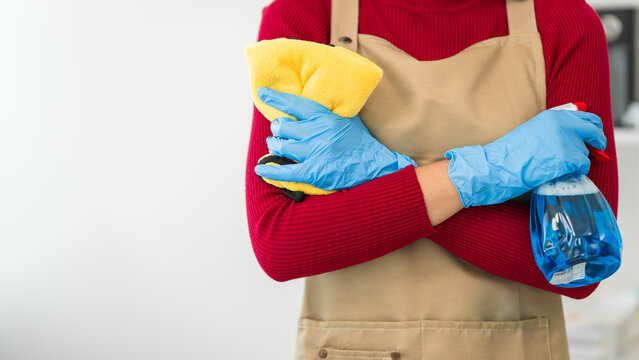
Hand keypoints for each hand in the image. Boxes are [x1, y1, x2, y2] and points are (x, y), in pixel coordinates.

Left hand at [254, 87, 416, 190]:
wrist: (375, 167)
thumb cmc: (360, 143)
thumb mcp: (345, 120)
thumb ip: (326, 114)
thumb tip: (305, 108)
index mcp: (325, 117)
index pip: (295, 104)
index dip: (276, 98)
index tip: (262, 93)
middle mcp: (317, 132)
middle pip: (282, 126)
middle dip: (278, 129)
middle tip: (281, 133)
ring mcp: (315, 152)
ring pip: (280, 146)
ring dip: (276, 147)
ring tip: (278, 147)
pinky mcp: (313, 171)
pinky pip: (284, 171)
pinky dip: (270, 171)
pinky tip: (260, 170)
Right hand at [445, 109, 606, 206]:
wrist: (498, 166)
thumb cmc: (509, 153)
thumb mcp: (532, 132)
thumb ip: (553, 130)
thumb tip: (574, 137)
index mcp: (553, 116)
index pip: (586, 117)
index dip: (592, 128)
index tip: (593, 137)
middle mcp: (562, 125)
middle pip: (594, 131)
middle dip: (597, 142)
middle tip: (596, 151)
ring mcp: (566, 141)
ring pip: (586, 153)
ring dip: (577, 161)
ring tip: (556, 166)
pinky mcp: (567, 158)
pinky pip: (582, 166)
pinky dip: (574, 172)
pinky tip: (558, 173)